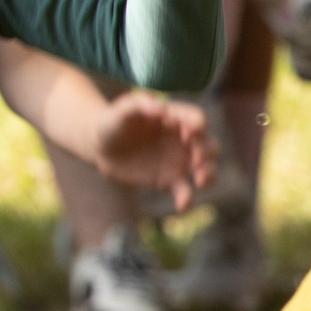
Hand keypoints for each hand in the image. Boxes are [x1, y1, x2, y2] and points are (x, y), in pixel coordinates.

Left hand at [90, 92, 214, 210]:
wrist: (100, 147)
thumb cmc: (113, 123)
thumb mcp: (121, 110)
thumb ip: (139, 104)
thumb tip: (161, 108)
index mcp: (174, 118)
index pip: (196, 118)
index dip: (198, 125)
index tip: (188, 133)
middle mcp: (182, 139)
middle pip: (209, 143)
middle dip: (208, 151)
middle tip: (195, 159)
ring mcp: (179, 160)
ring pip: (206, 167)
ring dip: (210, 173)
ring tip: (200, 181)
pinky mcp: (169, 179)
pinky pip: (185, 190)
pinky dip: (187, 199)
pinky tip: (182, 206)